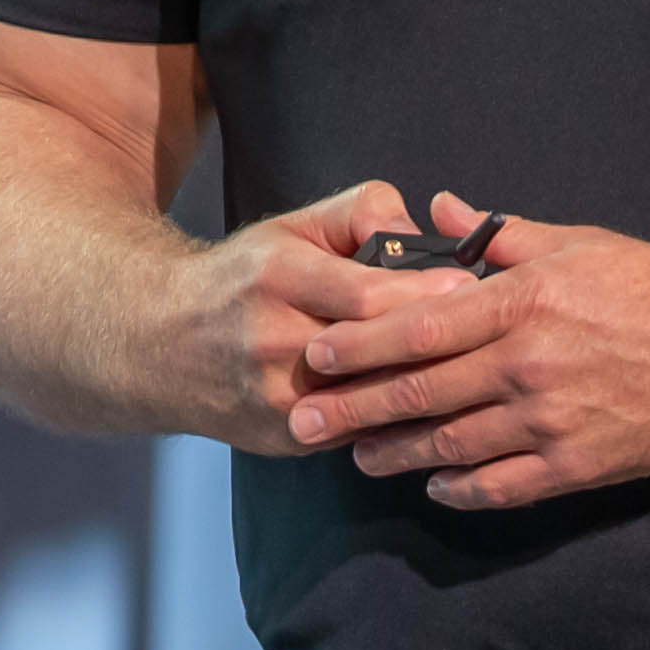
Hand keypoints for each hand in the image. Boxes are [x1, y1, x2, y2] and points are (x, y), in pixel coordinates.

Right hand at [167, 178, 452, 453]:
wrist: (163, 344)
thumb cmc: (244, 278)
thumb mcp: (292, 227)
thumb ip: (359, 211)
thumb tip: (417, 228)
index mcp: (277, 279)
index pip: (365, 296)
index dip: (423, 294)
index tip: (469, 286)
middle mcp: (272, 342)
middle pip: (376, 352)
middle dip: (437, 342)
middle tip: (487, 329)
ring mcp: (279, 399)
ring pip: (376, 399)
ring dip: (427, 386)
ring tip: (471, 365)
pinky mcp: (288, 437)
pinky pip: (362, 430)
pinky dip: (400, 417)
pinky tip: (435, 402)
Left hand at [284, 210, 649, 510]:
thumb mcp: (578, 245)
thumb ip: (500, 237)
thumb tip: (443, 211)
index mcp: (523, 305)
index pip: (420, 327)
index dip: (361, 345)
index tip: (318, 353)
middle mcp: (527, 367)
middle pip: (421, 392)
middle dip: (355, 408)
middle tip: (305, 420)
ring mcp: (549, 423)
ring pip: (451, 445)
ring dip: (396, 453)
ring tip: (356, 454)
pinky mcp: (574, 466)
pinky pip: (501, 485)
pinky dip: (460, 488)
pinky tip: (433, 484)